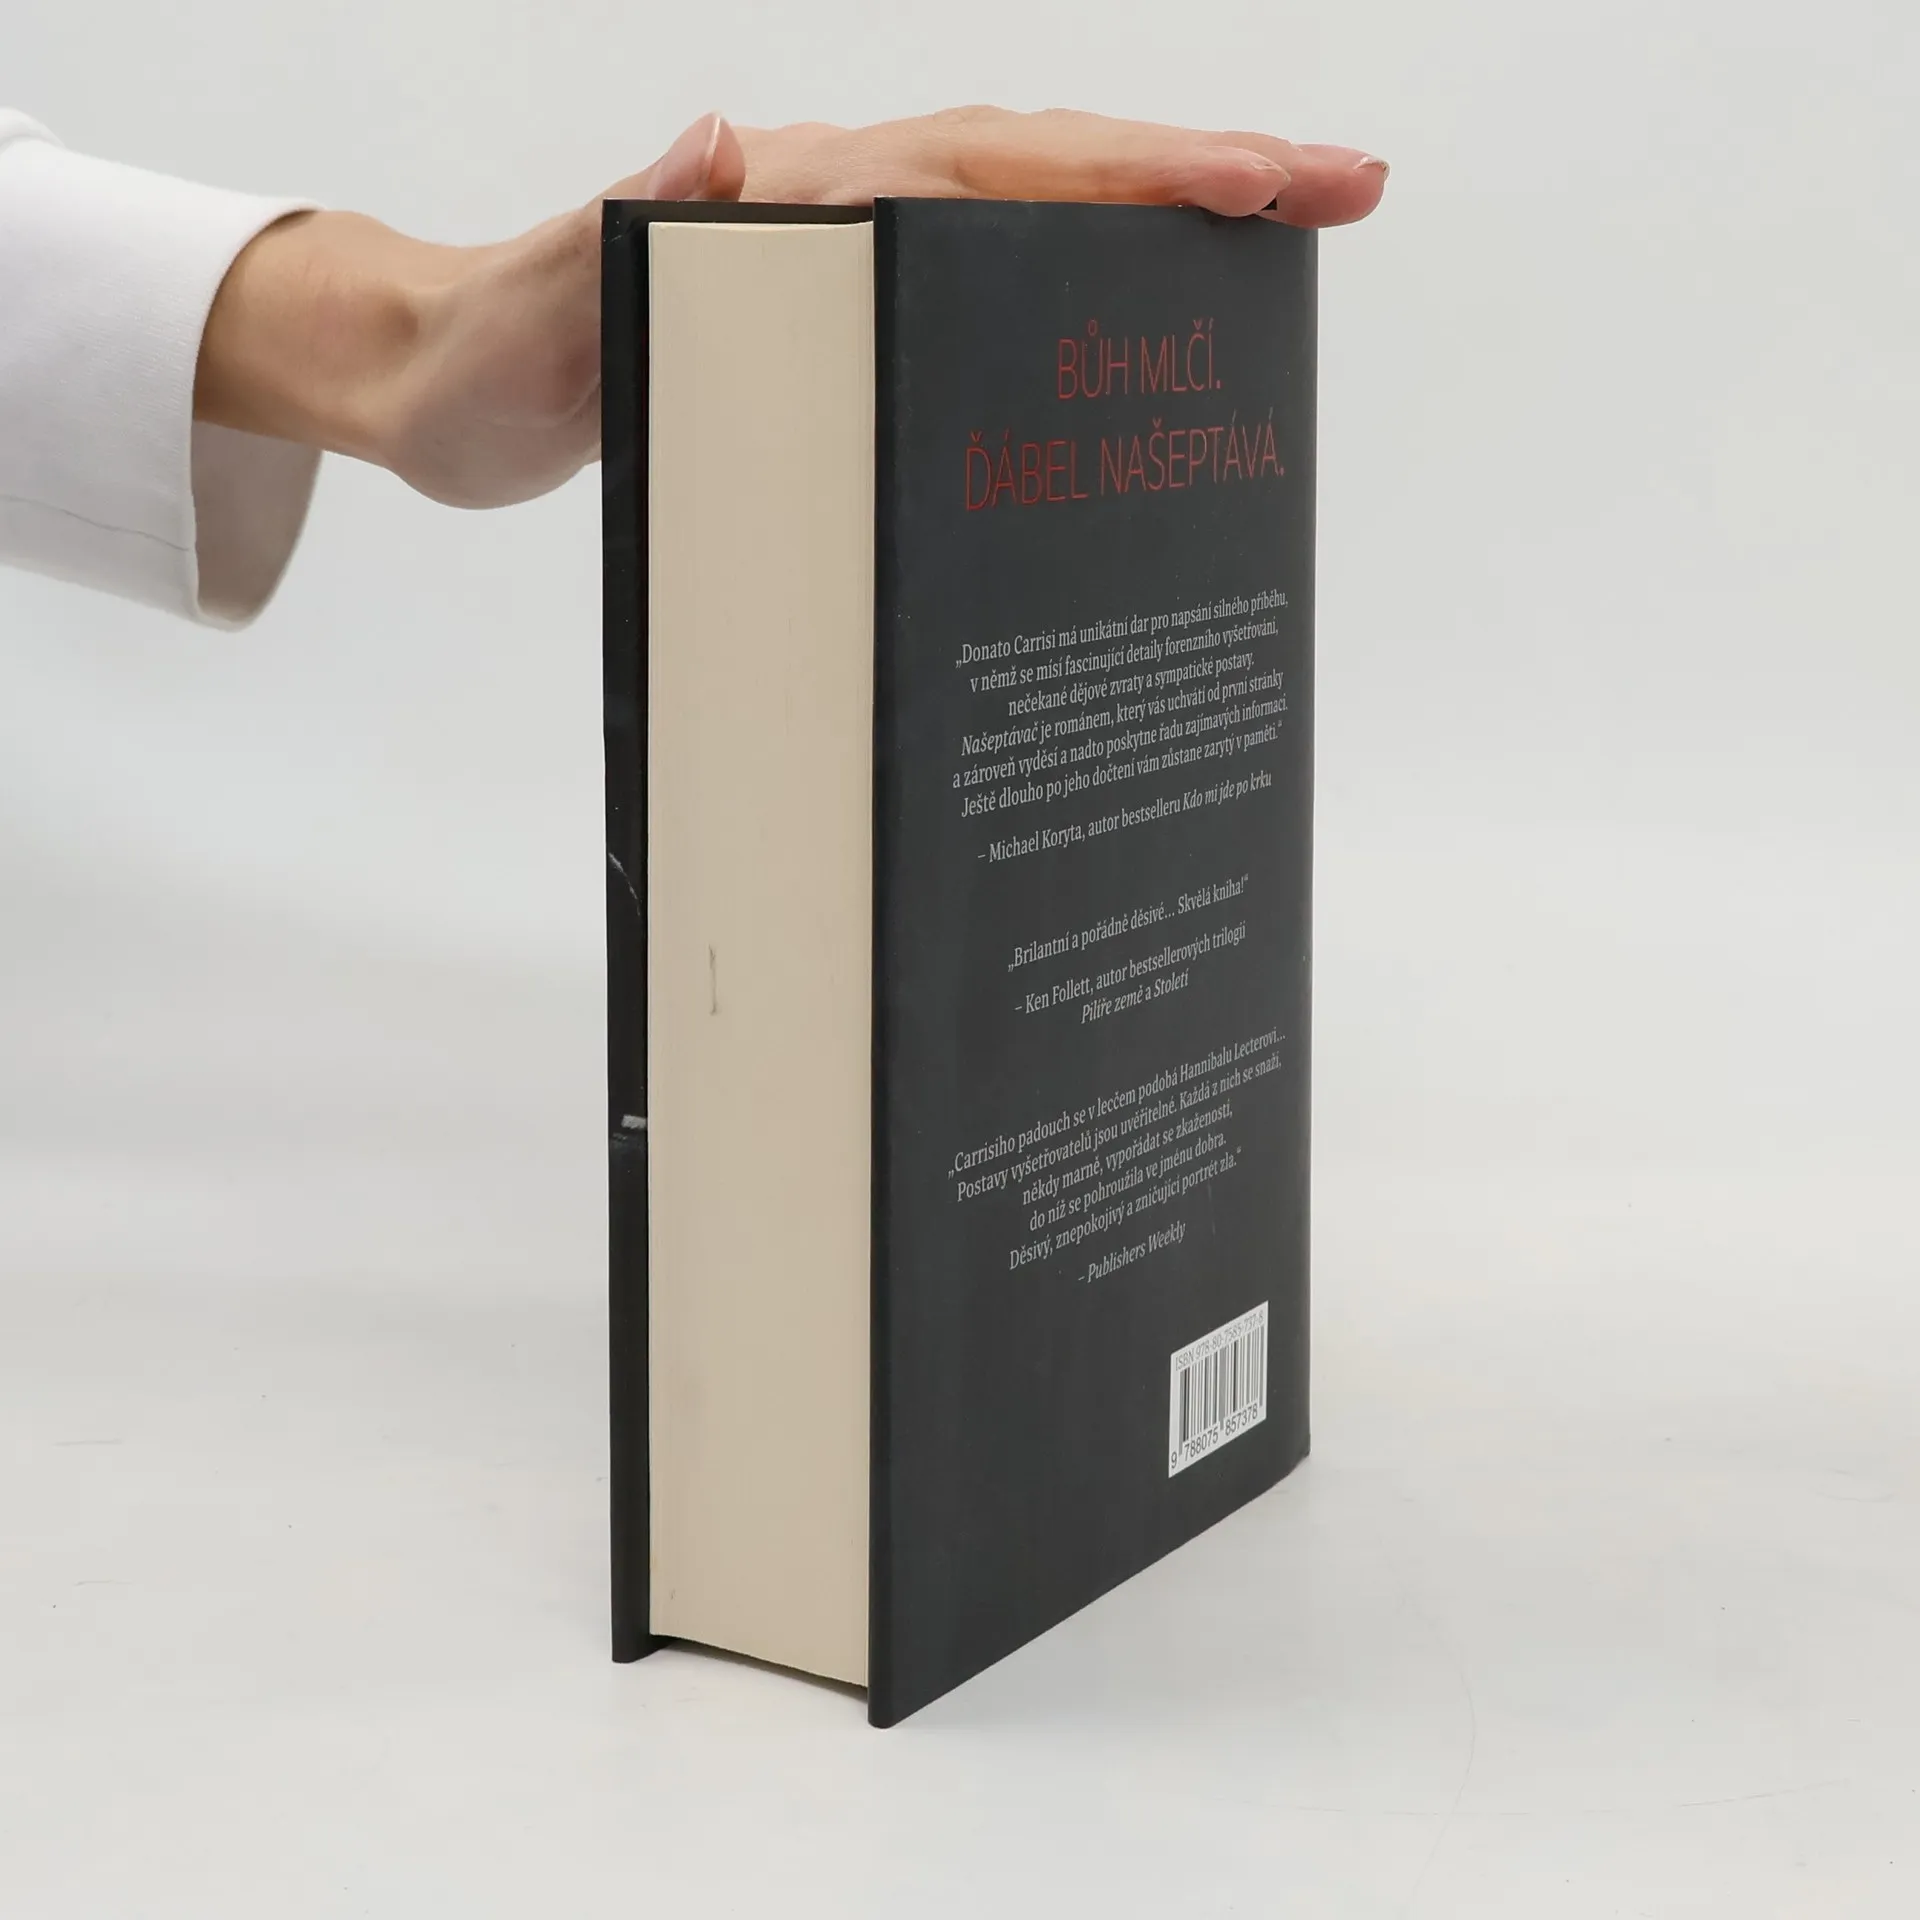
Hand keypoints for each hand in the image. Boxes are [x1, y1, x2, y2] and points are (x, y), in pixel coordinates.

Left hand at [196, 109, 1386, 510]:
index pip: (988, 167)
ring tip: (1290, 235)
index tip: (1263, 180)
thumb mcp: (537, 313)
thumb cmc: (483, 364)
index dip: (1131, 167)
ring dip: (1160, 215)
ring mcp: (845, 259)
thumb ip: (621, 234)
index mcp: (789, 202)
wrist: (440, 385)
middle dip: (1202, 169)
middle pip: (1046, 168)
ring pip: (1029, 217)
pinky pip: (982, 290)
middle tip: (1345, 189)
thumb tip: (727, 142)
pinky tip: (1139, 322)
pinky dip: (1075, 287)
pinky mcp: (840, 317)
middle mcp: (834, 210)